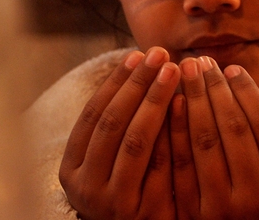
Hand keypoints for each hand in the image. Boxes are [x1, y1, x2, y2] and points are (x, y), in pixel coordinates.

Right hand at [59, 47, 181, 219]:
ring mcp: (117, 203)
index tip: (135, 55)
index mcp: (71, 170)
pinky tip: (187, 104)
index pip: (91, 116)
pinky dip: (175, 131)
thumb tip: (135, 66)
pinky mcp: (149, 213)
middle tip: (160, 54)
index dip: (114, 83)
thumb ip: (111, 128)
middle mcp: (88, 187)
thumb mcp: (103, 165)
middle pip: (113, 124)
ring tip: (175, 70)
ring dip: (156, 100)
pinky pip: (164, 165)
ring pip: (137, 141)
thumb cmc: (123, 192)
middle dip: (137, 84)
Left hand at [169, 57, 258, 219]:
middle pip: (234, 129)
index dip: (248, 92)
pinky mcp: (194, 214)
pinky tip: (172, 102)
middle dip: (215, 89)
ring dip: (193, 100)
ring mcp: (225, 209)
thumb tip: (241, 85)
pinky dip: (175, 128)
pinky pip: (180, 163)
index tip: (231, 68)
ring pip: (206, 142)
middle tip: (201, 61)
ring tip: (184, 73)